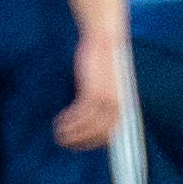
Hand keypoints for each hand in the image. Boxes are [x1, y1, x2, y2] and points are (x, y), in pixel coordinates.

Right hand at [53, 34, 120, 148]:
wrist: (106, 38)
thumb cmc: (105, 59)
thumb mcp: (108, 83)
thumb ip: (104, 99)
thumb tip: (93, 114)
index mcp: (123, 104)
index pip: (111, 133)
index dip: (95, 143)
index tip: (81, 145)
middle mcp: (117, 104)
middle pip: (100, 134)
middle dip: (81, 142)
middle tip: (66, 143)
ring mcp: (107, 99)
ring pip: (88, 127)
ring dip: (72, 134)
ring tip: (59, 134)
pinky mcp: (95, 92)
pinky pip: (80, 115)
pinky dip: (69, 122)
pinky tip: (60, 121)